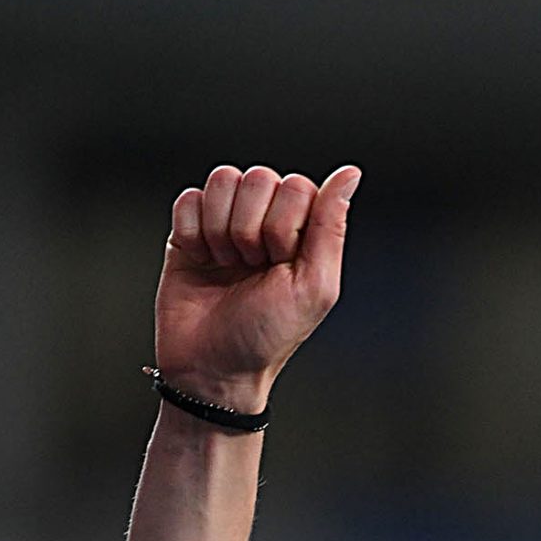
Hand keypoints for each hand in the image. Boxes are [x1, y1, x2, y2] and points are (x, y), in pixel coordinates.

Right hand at [152, 163, 360, 412]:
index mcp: (301, 232)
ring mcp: (226, 222)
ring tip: (226, 265)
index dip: (285, 224)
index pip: (296, 186)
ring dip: (221, 229)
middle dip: (252, 227)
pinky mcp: (189, 229)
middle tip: (251, 268)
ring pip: (223, 180)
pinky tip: (202, 260)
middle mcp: (265, 220)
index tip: (280, 263)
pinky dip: (193, 232)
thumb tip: (351, 173)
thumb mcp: (314, 287)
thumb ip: (332, 226)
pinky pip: (189, 198)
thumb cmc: (267, 335)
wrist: (212, 366)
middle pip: (259, 177)